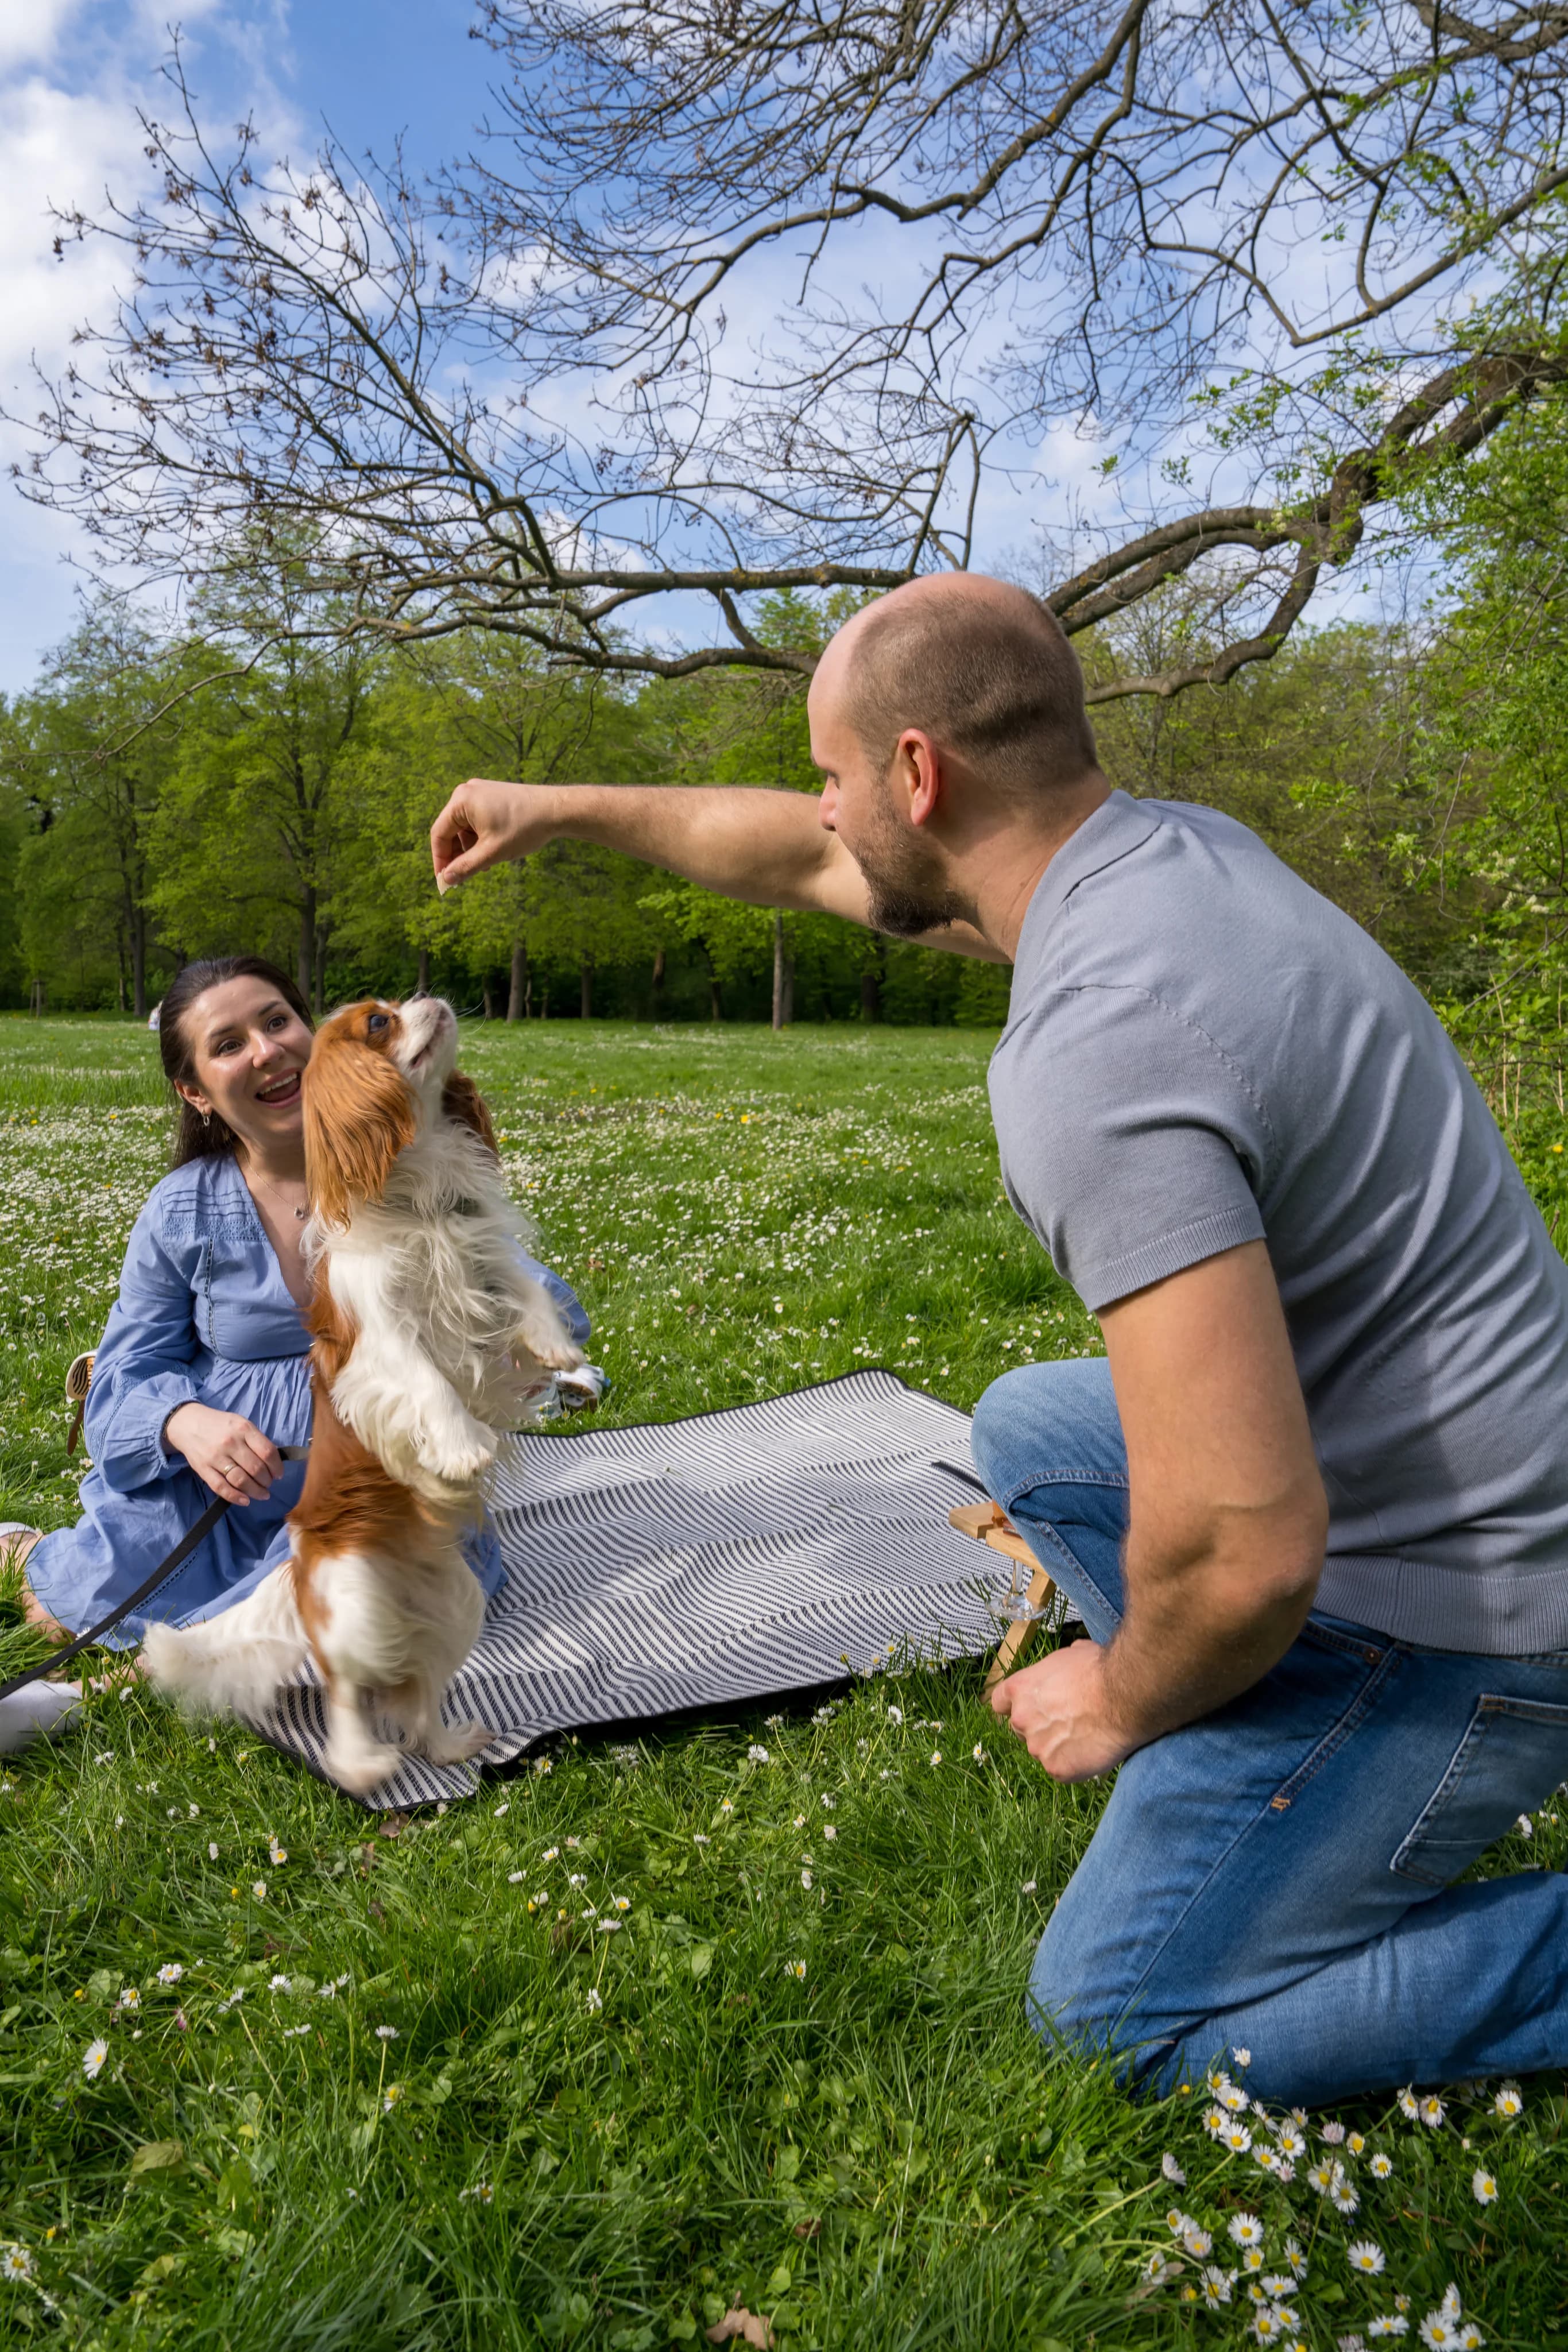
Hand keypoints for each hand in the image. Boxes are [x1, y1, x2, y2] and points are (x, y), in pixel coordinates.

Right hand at [163, 1404, 281, 1505]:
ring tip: (262, 1494)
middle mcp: (230, 1442)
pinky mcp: (203, 1469)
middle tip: (268, 1484)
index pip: (267, 1452)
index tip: (279, 1474)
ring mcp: (216, 1456)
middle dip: (267, 1481)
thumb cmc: (219, 1424)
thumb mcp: (241, 1423)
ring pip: (241, 1480)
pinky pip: (221, 1488)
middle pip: (256, 1469)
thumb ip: (256, 1439)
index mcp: (243, 1429)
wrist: (187, 1424)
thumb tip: (273, 1461)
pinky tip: (245, 1501)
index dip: (277, 1467)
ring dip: (255, 1491)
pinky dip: (235, 1497)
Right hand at [430, 779, 554, 892]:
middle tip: (466, 877)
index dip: (440, 860)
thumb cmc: (524, 828)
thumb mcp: (491, 853)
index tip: (444, 880)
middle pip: (451, 830)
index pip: (439, 834)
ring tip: (487, 865)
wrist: (556, 810)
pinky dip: (482, 838)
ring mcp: (481, 792)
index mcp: (461, 801)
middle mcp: (467, 792)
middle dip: (459, 855)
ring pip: (466, 828)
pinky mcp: (493, 796)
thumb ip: (466, 867)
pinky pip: (478, 821)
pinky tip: (494, 851)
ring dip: (472, 849)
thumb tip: (446, 879)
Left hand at [988, 1640, 1140, 1781]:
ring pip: (1042, 1751)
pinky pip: (1062, 1769)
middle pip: (1021, 1729)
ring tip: (1085, 1736)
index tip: (1030, 1708)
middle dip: (1039, 1727)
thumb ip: (1056, 1667)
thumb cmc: (1099, 1670)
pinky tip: (1092, 1750)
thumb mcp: (1071, 1654)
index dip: (1015, 1706)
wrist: (1123, 1697)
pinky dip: (1075, 1764)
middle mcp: (1021, 1719)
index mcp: (1019, 1688)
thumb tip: (1070, 1660)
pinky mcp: (1056, 1769)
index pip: (999, 1702)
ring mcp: (1037, 1747)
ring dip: (1058, 1747)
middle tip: (1067, 1723)